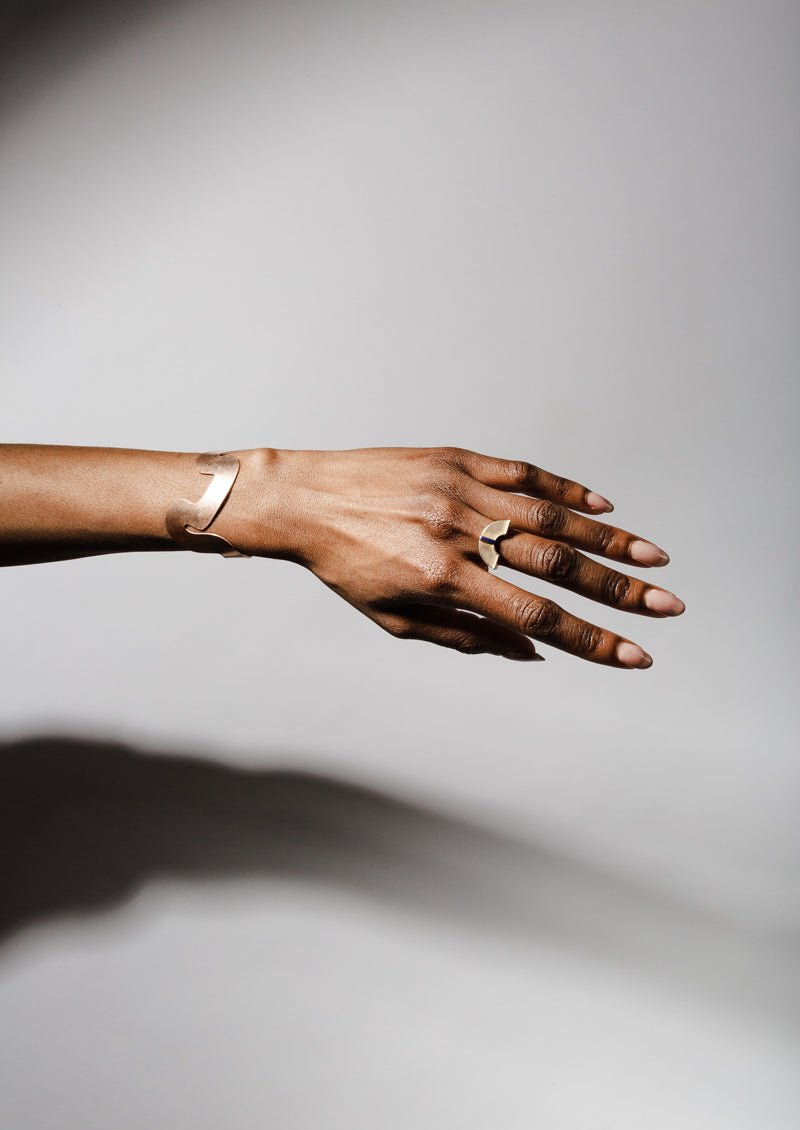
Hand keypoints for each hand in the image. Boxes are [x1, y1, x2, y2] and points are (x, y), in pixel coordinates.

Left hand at [229, 446, 684, 665]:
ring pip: (550, 515)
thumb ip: (466, 636)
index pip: (536, 617)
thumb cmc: (344, 566)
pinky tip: (602, 508)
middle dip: (619, 591)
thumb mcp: (395, 618)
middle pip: (556, 566)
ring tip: (654, 558)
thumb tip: (533, 648)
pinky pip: (524, 472)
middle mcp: (459, 532)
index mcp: (444, 578)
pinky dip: (567, 489)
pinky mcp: (458, 458)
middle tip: (668, 606)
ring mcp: (462, 490)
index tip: (636, 654)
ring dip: (607, 540)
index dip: (592, 639)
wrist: (302, 499)